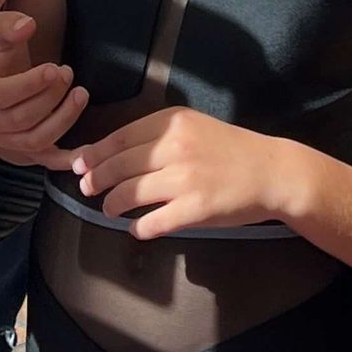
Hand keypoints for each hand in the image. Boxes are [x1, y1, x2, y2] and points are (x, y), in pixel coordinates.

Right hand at [0, 11, 86, 164]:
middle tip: (67, 73)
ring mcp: (4, 141)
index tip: (54, 68)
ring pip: (35, 140)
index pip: (0, 96)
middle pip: (20, 119)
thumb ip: (9, 24)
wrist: (0, 77)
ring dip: (63, 118)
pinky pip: (46, 161)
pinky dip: (66, 160)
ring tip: (80, 93)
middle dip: (50, 97)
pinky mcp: (24, 152)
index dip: (29, 85)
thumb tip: (26, 26)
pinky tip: (86, 151)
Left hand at [68, 107, 287, 237]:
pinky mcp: (195, 209)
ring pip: (130, 193)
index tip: (79, 165)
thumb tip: (111, 152)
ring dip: (112, 204)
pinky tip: (137, 228)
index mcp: (173, 123)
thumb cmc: (231, 149)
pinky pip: (153, 221)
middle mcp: (175, 147)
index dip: (94, 154)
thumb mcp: (194, 128)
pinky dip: (139, 227)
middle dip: (96, 179)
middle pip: (119, 165)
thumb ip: (158, 136)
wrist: (272, 172)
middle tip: (88, 189)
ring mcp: (184, 179)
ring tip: (109, 209)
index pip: (119, 137)